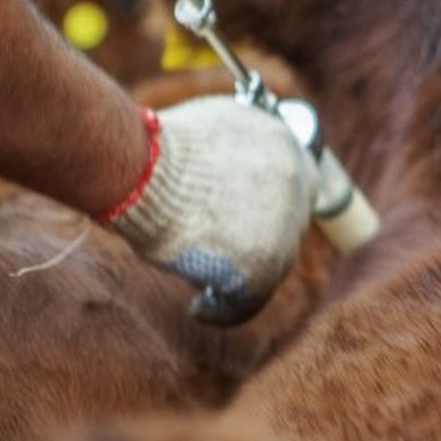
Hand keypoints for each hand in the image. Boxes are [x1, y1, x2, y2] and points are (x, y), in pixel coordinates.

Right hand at [109, 96, 316, 324]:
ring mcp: (285, 225)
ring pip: (272, 264)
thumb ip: (233, 152)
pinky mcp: (264, 265)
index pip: (296, 183)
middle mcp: (295, 181)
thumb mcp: (210, 131)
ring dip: (242, 277)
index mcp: (284, 142)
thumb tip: (225, 176)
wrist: (144, 169)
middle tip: (227, 255)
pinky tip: (199, 309)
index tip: (248, 223)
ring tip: (205, 290)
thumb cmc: (157, 151)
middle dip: (259, 241)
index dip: (271, 207)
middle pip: (288, 226)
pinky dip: (223, 309)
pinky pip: (248, 300)